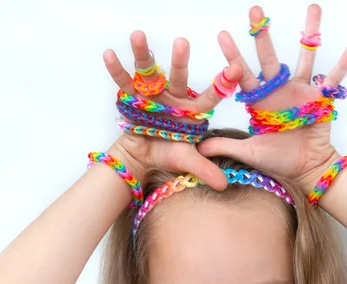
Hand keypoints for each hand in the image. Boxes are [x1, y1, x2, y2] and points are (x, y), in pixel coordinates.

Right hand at [103, 31, 241, 189]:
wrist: (143, 156)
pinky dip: (117, 70)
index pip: (210, 97)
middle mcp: (174, 98)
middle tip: (182, 43)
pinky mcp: (132, 98)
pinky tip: (110, 54)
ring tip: (138, 35)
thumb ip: (205, 169)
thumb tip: (224, 185)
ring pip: (149, 72)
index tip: (236, 67)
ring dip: (143, 55)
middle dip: (180, 61)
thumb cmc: (168, 153)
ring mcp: (153, 95)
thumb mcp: (188, 161)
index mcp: (191, 111)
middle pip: (178, 78)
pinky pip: (124, 83)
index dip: (223, 83)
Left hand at [197, 5, 346, 192]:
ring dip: (309, 34)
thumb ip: (225, 146)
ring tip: (313, 7)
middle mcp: (279, 91)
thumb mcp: (249, 152)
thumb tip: (198, 146)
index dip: (234, 57)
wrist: (305, 170)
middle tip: (254, 10)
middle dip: (261, 35)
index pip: (243, 76)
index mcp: (261, 102)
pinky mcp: (321, 100)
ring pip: (305, 58)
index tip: (223, 35)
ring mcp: (301, 92)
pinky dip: (343, 64)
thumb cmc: (278, 160)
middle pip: (269, 58)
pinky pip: (334, 79)